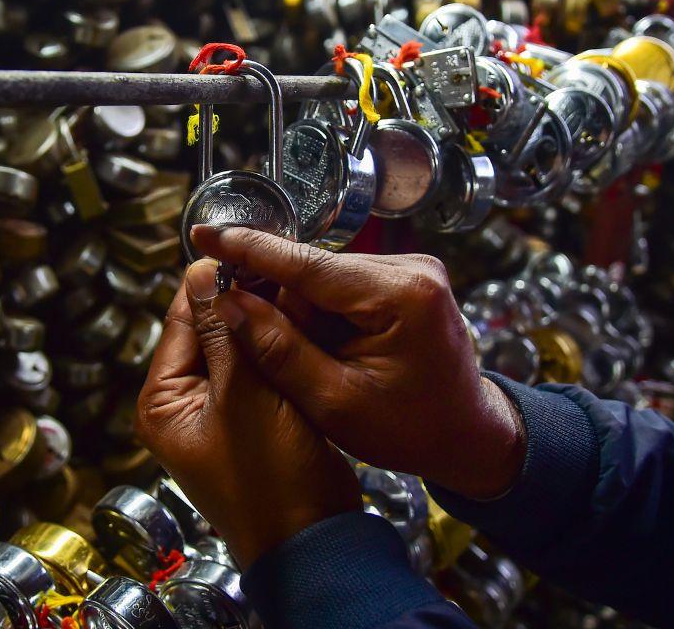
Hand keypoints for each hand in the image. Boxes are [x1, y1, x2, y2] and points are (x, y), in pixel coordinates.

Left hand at [136, 259, 361, 566]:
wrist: (312, 542)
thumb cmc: (272, 482)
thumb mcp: (245, 397)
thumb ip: (227, 332)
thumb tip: (205, 273)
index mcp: (162, 400)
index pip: (182, 319)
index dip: (215, 283)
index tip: (249, 250)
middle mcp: (182, 404)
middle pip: (211, 329)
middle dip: (245, 302)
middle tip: (282, 271)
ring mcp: (218, 412)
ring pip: (241, 347)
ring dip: (266, 324)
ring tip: (297, 295)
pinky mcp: (253, 419)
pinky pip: (261, 370)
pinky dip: (279, 351)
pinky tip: (304, 330)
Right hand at [190, 226, 525, 499]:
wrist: (469, 437)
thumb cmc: (412, 430)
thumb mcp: (334, 402)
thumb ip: (278, 349)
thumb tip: (228, 303)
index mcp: (402, 295)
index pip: (307, 263)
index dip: (249, 250)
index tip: (204, 235)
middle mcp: (412, 268)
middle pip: (313, 273)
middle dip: (287, 311)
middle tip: (294, 362)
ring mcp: (411, 269)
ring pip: (323, 280)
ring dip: (307, 319)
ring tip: (326, 367)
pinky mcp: (405, 279)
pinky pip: (342, 288)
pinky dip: (327, 319)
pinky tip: (336, 355)